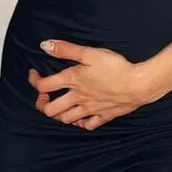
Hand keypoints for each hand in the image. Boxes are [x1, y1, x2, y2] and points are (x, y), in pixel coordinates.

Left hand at [27, 39, 151, 130]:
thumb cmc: (115, 67)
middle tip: (45, 97)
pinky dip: (82, 123)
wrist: (138, 84)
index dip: (34, 80)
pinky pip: (87, 126)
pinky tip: (82, 116)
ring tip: (62, 106)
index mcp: (72, 81)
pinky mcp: (104, 116)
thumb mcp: (89, 53)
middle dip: (43, 104)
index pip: (43, 86)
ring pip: (67, 120)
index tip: (34, 74)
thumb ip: (66, 49)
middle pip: (50, 110)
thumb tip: (44, 45)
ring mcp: (90, 109)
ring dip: (60, 114)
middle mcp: (78, 98)